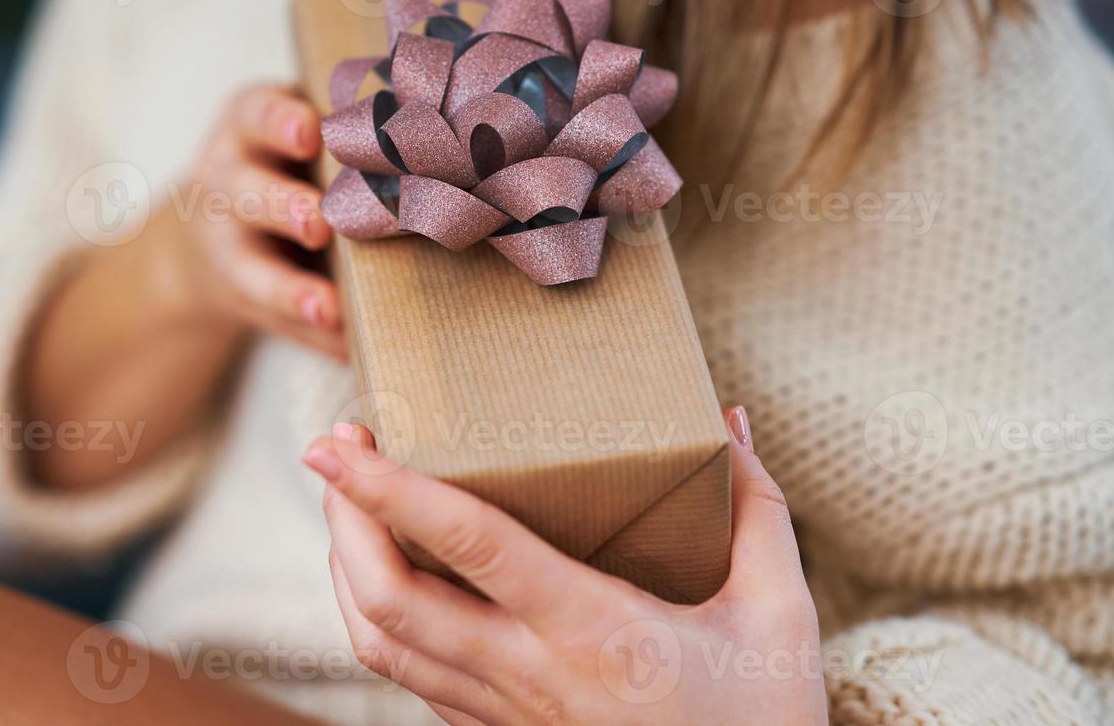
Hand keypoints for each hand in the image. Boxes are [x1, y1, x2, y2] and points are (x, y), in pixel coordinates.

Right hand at [25, 84, 341, 489]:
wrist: (210, 233)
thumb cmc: (284, 161)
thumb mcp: (292, 127)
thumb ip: (345, 128)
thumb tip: (437, 133)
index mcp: (248, 127)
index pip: (256, 114)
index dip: (280, 122)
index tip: (311, 131)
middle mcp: (225, 181)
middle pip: (245, 191)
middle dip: (283, 207)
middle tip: (320, 222)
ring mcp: (224, 243)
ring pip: (248, 267)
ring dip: (290, 290)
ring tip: (328, 308)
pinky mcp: (238, 295)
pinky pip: (272, 320)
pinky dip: (308, 335)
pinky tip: (346, 348)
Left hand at [302, 408, 827, 724]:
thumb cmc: (763, 716)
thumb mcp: (778, 612)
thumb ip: (754, 507)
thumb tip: (725, 418)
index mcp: (595, 628)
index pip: (471, 546)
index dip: (390, 491)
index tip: (337, 447)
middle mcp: (531, 672)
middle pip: (391, 598)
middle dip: (345, 519)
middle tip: (334, 453)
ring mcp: (505, 712)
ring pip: (382, 644)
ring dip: (345, 568)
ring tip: (349, 504)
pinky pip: (410, 676)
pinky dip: (375, 618)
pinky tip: (384, 575)